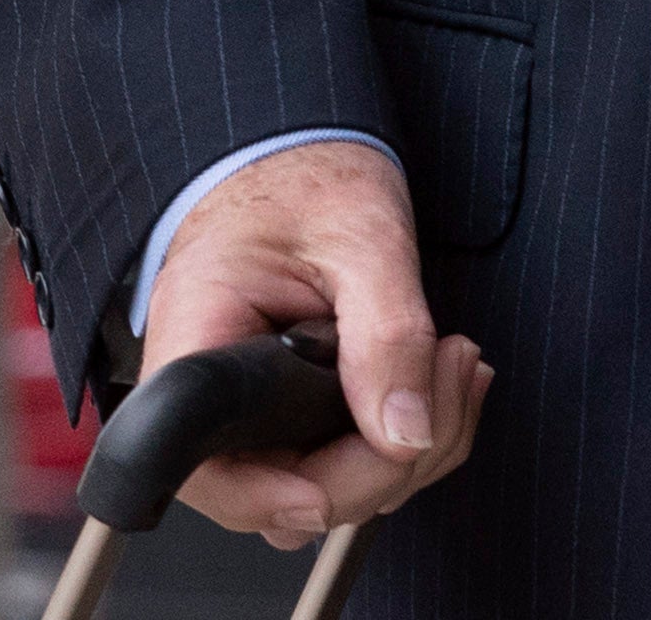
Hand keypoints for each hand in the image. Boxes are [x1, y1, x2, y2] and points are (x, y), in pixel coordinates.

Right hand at [131, 139, 492, 546]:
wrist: (296, 153)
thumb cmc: (304, 175)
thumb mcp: (361, 237)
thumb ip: (387, 335)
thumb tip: (406, 431)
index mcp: (197, 344)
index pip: (215, 473)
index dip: (287, 495)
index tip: (370, 465)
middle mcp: (214, 395)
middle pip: (287, 497)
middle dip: (389, 460)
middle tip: (452, 374)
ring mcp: (253, 415)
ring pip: (328, 493)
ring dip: (413, 450)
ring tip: (454, 364)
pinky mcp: (291, 418)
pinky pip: (346, 465)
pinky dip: (408, 438)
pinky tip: (440, 381)